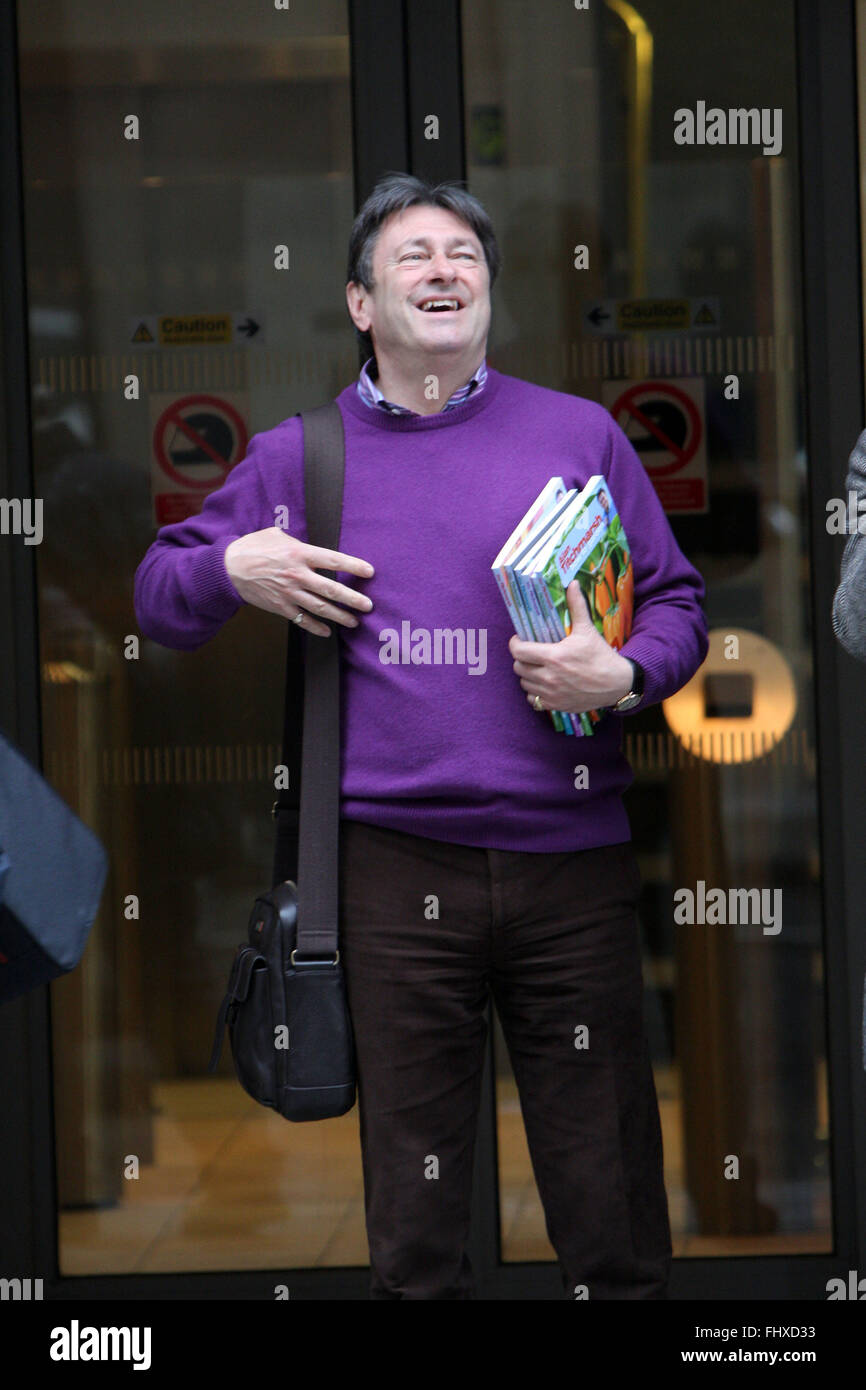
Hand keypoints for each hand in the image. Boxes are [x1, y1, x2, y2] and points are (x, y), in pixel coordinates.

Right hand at [224, 527, 373, 636]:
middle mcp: (297, 575)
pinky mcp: (280, 607)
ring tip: (354, 622)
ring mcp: (289, 593)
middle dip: (353, 599)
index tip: (369, 572)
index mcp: (299, 554)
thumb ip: (298, 542)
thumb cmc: (253, 548)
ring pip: (320, 608)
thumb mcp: (276, 535)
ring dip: (340, 616)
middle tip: (369, 605)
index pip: (333, 560)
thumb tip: (311, 547)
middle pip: (331, 589)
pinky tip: (327, 632)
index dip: (353, 566)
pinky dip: (315, 627)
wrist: (229, 569)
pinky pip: (301, 619)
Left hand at [509, 580, 633, 712]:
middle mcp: (549, 677)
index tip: (520, 639)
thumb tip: (572, 584)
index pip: (518, 651)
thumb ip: (576, 606)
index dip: (515, 643)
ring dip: (527, 675)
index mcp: (554, 657)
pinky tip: (543, 684)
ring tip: (537, 667)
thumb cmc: (601, 655)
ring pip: (524, 684)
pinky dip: (535, 693)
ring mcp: (552, 694)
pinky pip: (534, 700)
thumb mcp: (587, 630)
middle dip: (521, 658)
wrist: (618, 683)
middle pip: (518, 667)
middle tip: (530, 652)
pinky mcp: (556, 705)